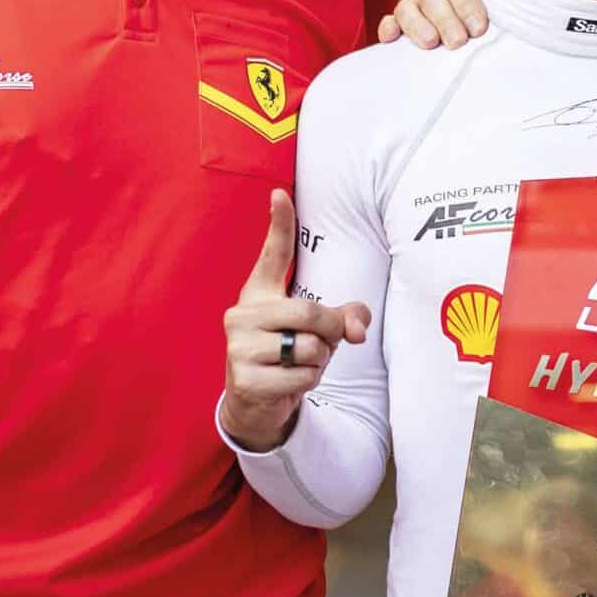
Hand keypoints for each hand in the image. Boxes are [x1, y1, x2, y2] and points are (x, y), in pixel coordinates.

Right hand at [221, 188, 372, 450]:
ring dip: (318, 363)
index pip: (273, 255)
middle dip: (330, 332)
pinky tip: (287, 384)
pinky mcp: (244, 377)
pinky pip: (302, 376)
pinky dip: (308, 383)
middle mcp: (242, 314)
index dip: (279, 223)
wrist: (253, 403)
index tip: (281, 193)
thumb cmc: (287, 357)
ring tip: (297, 365)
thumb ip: (344, 319)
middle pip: (310, 313)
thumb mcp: (316, 332)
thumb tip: (358, 329)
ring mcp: (239, 346)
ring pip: (310, 348)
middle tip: (323, 344)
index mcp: (258, 295)